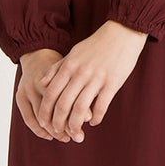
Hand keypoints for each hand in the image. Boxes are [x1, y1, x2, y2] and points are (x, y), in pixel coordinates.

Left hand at [17, 21, 149, 141]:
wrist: (121, 33)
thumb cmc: (96, 44)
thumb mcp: (73, 53)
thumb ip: (57, 68)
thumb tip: (42, 82)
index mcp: (69, 66)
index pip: (50, 94)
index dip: (45, 111)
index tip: (44, 122)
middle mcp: (80, 74)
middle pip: (63, 105)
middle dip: (58, 122)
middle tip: (58, 133)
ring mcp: (96, 79)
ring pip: (81, 109)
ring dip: (75, 124)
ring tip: (75, 132)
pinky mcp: (112, 83)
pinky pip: (101, 106)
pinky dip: (96, 118)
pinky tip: (94, 122)